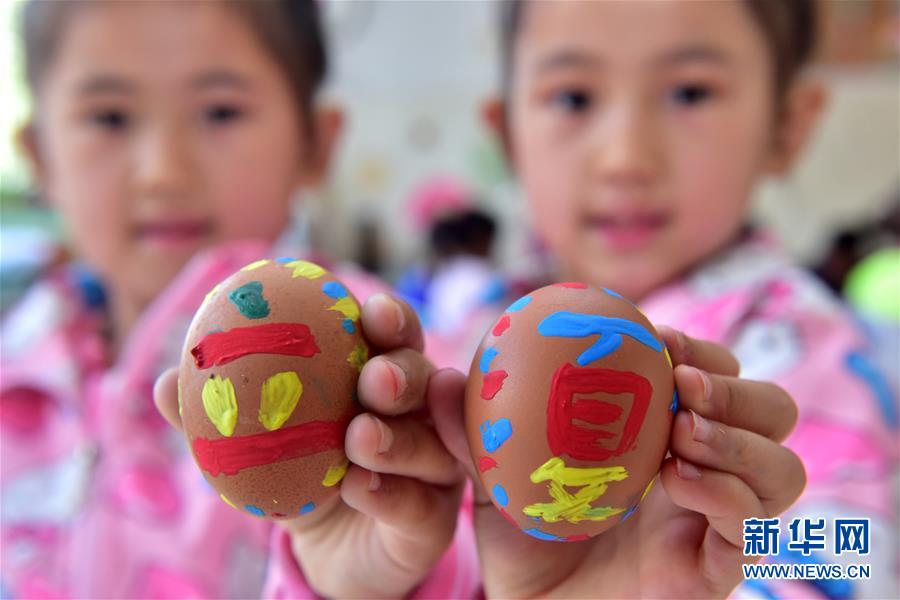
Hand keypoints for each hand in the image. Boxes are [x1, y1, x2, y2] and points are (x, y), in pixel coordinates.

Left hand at [155, 293, 464, 597]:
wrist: (323, 551)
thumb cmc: (298, 475)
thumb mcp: (258, 442)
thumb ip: (222, 412)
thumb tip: (167, 381)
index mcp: (382, 378)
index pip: (396, 337)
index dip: (391, 318)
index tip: (372, 313)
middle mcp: (419, 415)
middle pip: (427, 380)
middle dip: (403, 374)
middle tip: (374, 380)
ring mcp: (434, 467)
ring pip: (432, 443)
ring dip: (398, 438)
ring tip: (360, 439)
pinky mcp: (434, 519)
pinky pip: (420, 503)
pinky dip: (390, 493)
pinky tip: (360, 489)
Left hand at [431, 327, 804, 598]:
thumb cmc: (524, 534)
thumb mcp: (495, 472)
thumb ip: (472, 429)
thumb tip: (442, 381)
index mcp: (669, 433)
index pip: (715, 377)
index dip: (700, 350)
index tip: (656, 336)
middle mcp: (706, 471)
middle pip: (772, 411)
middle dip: (737, 387)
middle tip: (683, 381)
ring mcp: (716, 522)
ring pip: (782, 469)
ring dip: (740, 438)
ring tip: (684, 431)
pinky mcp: (716, 570)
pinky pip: (751, 529)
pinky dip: (726, 494)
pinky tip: (679, 479)